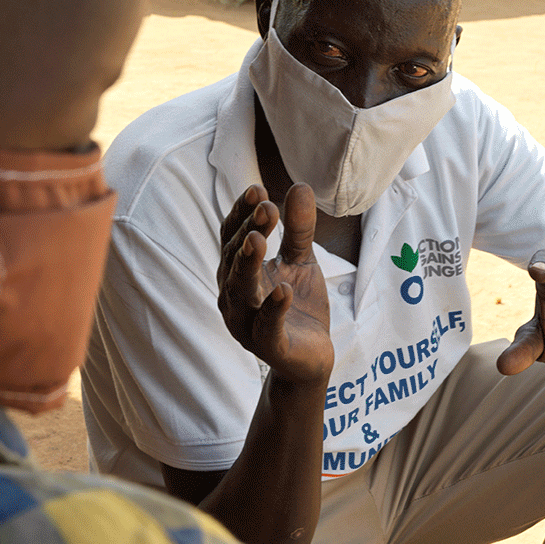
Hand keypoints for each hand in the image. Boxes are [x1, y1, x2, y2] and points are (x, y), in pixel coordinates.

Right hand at [218, 183, 333, 382]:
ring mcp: (247, 324)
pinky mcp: (269, 347)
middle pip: (233, 260)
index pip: (233, 238)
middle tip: (267, 208)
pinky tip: (284, 290)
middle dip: (247, 232)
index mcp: (237, 272)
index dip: (242, 215)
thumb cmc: (297, 305)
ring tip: (260, 239)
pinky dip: (273, 309)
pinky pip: (266, 328)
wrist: (311, 357)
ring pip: (241, 292)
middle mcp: (234, 297)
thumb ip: (299, 229)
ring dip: (248, 265)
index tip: (257, 190)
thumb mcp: (302, 261)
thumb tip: (301, 185)